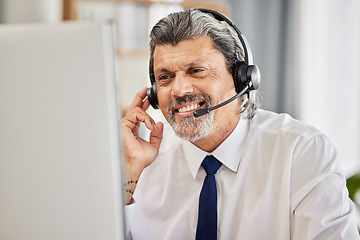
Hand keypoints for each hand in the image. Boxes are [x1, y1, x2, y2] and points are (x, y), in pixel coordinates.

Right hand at [121, 87, 162, 203]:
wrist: (135, 164)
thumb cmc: (140, 159)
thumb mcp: (153, 146)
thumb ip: (157, 135)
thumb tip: (159, 124)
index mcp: (133, 130)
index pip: (137, 114)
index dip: (143, 105)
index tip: (148, 99)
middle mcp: (127, 126)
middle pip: (133, 107)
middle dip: (140, 97)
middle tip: (146, 90)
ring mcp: (124, 125)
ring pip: (136, 110)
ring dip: (148, 116)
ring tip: (152, 126)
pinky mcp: (123, 124)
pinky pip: (136, 114)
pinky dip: (146, 118)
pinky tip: (150, 125)